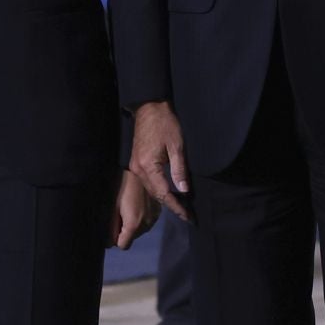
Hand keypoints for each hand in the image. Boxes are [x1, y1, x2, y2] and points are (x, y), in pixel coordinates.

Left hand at [108, 169, 157, 249]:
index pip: (123, 245)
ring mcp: (154, 219)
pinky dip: (141, 219)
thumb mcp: (113, 208)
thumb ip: (111, 228)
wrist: (138, 171)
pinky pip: (147, 223)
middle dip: (125, 232)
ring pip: (140, 231)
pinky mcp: (158, 212)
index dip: (116, 239)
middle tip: (120, 215)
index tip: (113, 229)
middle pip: (132, 238)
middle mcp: (146, 225)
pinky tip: (138, 207)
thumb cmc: (121, 187)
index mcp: (133, 224)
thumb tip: (108, 243)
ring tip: (129, 209)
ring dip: (134, 226)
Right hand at [130, 101, 191, 221]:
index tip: (188, 216)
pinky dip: (159, 190)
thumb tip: (184, 191)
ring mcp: (136, 167)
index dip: (177, 206)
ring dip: (165, 199)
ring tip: (181, 207)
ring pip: (151, 190)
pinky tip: (169, 192)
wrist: (149, 108)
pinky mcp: (137, 163)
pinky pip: (148, 182)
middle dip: (172, 206)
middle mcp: (139, 170)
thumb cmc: (165, 124)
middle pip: (156, 194)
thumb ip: (179, 170)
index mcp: (148, 166)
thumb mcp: (177, 146)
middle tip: (188, 215)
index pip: (163, 193)